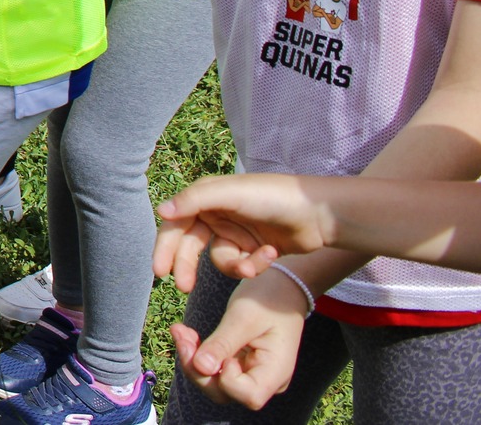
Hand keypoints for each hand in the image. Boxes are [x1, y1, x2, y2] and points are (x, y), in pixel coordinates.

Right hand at [156, 175, 334, 289]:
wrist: (319, 213)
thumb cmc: (274, 196)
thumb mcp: (231, 193)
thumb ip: (194, 200)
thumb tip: (162, 212)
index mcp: (205, 197)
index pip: (175, 224)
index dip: (165, 247)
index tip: (160, 272)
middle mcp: (215, 214)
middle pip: (189, 246)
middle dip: (186, 266)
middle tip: (184, 286)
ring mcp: (234, 233)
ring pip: (218, 260)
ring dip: (235, 265)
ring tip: (253, 265)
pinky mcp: (251, 249)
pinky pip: (241, 266)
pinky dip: (254, 264)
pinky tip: (271, 254)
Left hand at [170, 267, 309, 408]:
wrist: (280, 287)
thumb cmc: (269, 297)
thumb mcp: (244, 316)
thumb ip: (223, 343)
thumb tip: (200, 367)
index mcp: (277, 370)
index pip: (249, 396)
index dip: (226, 380)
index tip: (223, 353)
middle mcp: (266, 379)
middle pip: (226, 392)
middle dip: (197, 369)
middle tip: (181, 336)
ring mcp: (251, 373)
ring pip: (214, 382)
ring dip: (192, 359)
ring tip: (180, 331)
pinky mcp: (239, 364)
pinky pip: (213, 367)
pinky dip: (196, 352)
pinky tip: (185, 332)